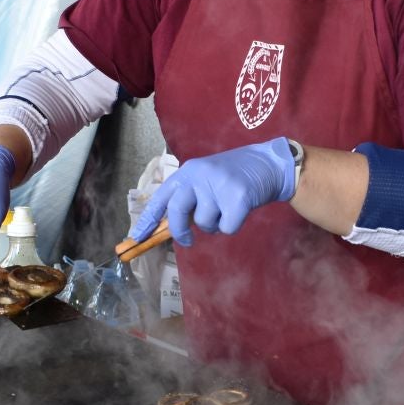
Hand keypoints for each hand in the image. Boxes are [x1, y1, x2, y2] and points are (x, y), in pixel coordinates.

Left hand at [131, 137, 295, 247]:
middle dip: (180, 231)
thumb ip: (188, 197)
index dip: (147, 219)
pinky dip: (231, 226)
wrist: (267, 164)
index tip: (136, 237)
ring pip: (204, 223)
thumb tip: (168, 226)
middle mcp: (200, 175)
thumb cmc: (233, 177)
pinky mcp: (238, 198)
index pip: (161, 197)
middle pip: (177, 211)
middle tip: (187, 241)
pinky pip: (226, 228)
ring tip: (225, 209)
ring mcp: (219, 185)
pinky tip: (239, 211)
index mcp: (188, 171)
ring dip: (214, 225)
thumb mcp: (205, 179)